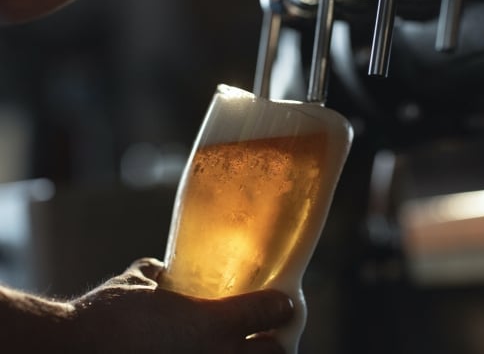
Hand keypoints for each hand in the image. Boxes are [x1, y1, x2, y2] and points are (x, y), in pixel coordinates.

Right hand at [71, 258, 293, 353]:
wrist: (72, 353)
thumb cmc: (104, 318)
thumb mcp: (132, 284)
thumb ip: (151, 273)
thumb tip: (159, 268)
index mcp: (213, 325)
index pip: (272, 311)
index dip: (281, 305)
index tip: (282, 302)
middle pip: (276, 353)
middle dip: (276, 342)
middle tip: (267, 334)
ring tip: (237, 350)